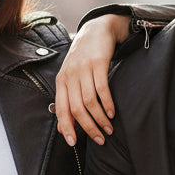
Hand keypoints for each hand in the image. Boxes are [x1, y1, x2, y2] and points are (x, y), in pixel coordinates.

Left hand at [54, 14, 128, 145]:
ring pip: (89, 101)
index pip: (61, 109)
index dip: (66, 127)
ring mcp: (83, 69)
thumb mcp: (71, 78)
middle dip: (88, 128)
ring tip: (108, 129)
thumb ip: (67, 101)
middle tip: (100, 139)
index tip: (73, 143)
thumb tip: (62, 129)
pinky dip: (108, 103)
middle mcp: (70, 76)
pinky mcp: (98, 63)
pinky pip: (102, 88)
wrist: (96, 30)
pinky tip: (112, 113)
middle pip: (76, 109)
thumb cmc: (84, 58)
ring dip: (100, 118)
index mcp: (61, 81)